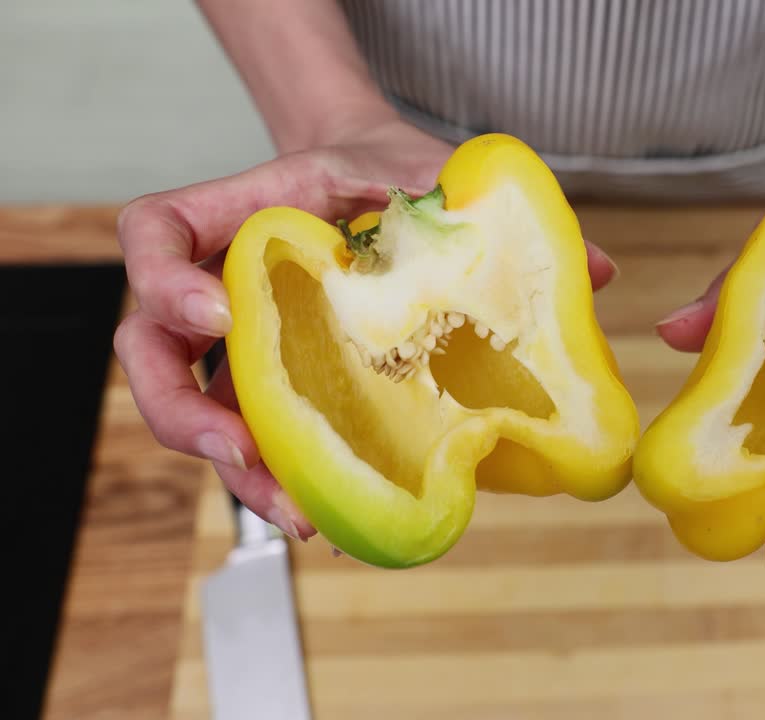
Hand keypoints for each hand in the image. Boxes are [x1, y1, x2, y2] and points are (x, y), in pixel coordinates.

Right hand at [113, 119, 619, 541]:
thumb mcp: (431, 173)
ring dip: (234, 471)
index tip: (218, 310)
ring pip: (194, 413)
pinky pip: (254, 434)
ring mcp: (240, 341)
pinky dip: (278, 476)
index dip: (163, 278)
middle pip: (149, 351)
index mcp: (240, 215)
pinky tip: (325, 510)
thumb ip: (488, 211)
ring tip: (296, 510)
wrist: (381, 185)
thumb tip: (600, 271)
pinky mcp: (275, 384)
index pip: (152, 236)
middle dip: (184, 412)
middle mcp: (221, 284)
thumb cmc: (391, 173)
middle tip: (243, 452)